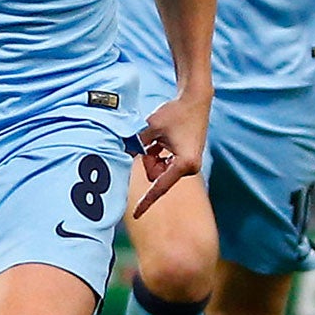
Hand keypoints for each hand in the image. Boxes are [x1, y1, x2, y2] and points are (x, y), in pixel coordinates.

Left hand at [134, 89, 209, 216]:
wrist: (195, 100)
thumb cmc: (174, 112)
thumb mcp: (150, 126)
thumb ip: (135, 143)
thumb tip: (119, 154)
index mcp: (184, 163)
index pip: (159, 186)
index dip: (146, 201)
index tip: (136, 214)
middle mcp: (190, 168)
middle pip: (155, 175)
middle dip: (149, 160)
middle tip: (153, 141)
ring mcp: (190, 165)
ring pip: (159, 170)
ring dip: (154, 156)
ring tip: (161, 139)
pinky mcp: (188, 161)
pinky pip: (166, 165)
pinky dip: (160, 154)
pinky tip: (164, 141)